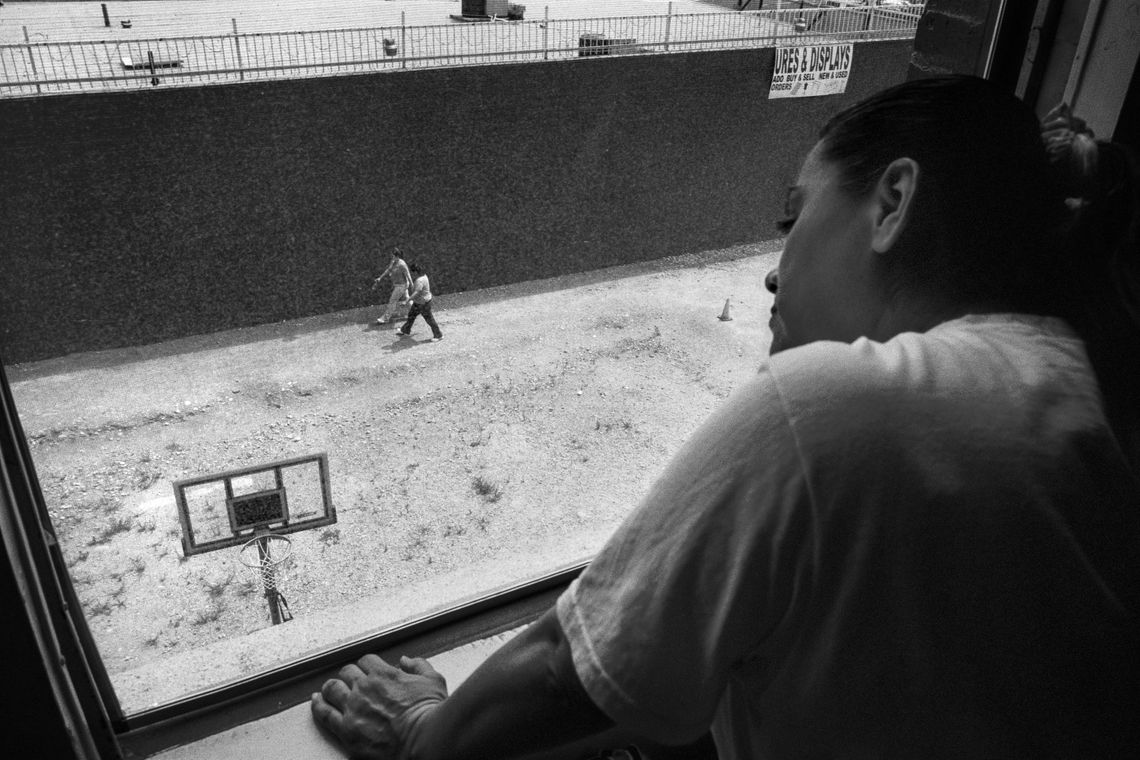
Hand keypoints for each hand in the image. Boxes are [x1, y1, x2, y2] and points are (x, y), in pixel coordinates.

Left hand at [312, 654, 446, 759]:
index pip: (366, 660)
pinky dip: (318, 705)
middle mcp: (364, 688)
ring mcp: (353, 709)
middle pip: (347, 672)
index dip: (367, 665)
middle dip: (350, 675)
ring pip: (332, 688)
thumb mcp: (433, 680)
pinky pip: (324, 714)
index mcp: (383, 674)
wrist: (424, 740)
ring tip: (331, 689)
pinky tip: (317, 701)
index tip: (368, 670)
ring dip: (332, 687)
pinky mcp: (346, 731)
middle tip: (352, 681)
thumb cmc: (430, 713)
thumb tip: (407, 661)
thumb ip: (418, 666)